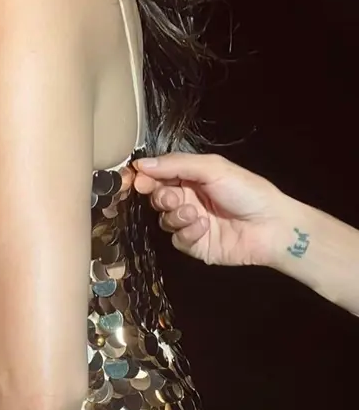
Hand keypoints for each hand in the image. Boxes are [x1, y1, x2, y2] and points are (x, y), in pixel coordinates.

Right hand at [132, 153, 286, 267]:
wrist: (272, 226)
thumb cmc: (246, 191)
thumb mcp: (212, 168)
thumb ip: (175, 164)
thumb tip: (140, 164)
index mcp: (190, 177)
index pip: (158, 175)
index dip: (145, 177)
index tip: (136, 180)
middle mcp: (187, 198)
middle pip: (156, 197)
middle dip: (160, 196)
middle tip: (172, 197)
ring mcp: (190, 223)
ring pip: (164, 219)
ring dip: (175, 215)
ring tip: (194, 213)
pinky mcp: (195, 245)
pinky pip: (177, 239)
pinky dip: (187, 232)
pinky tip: (203, 227)